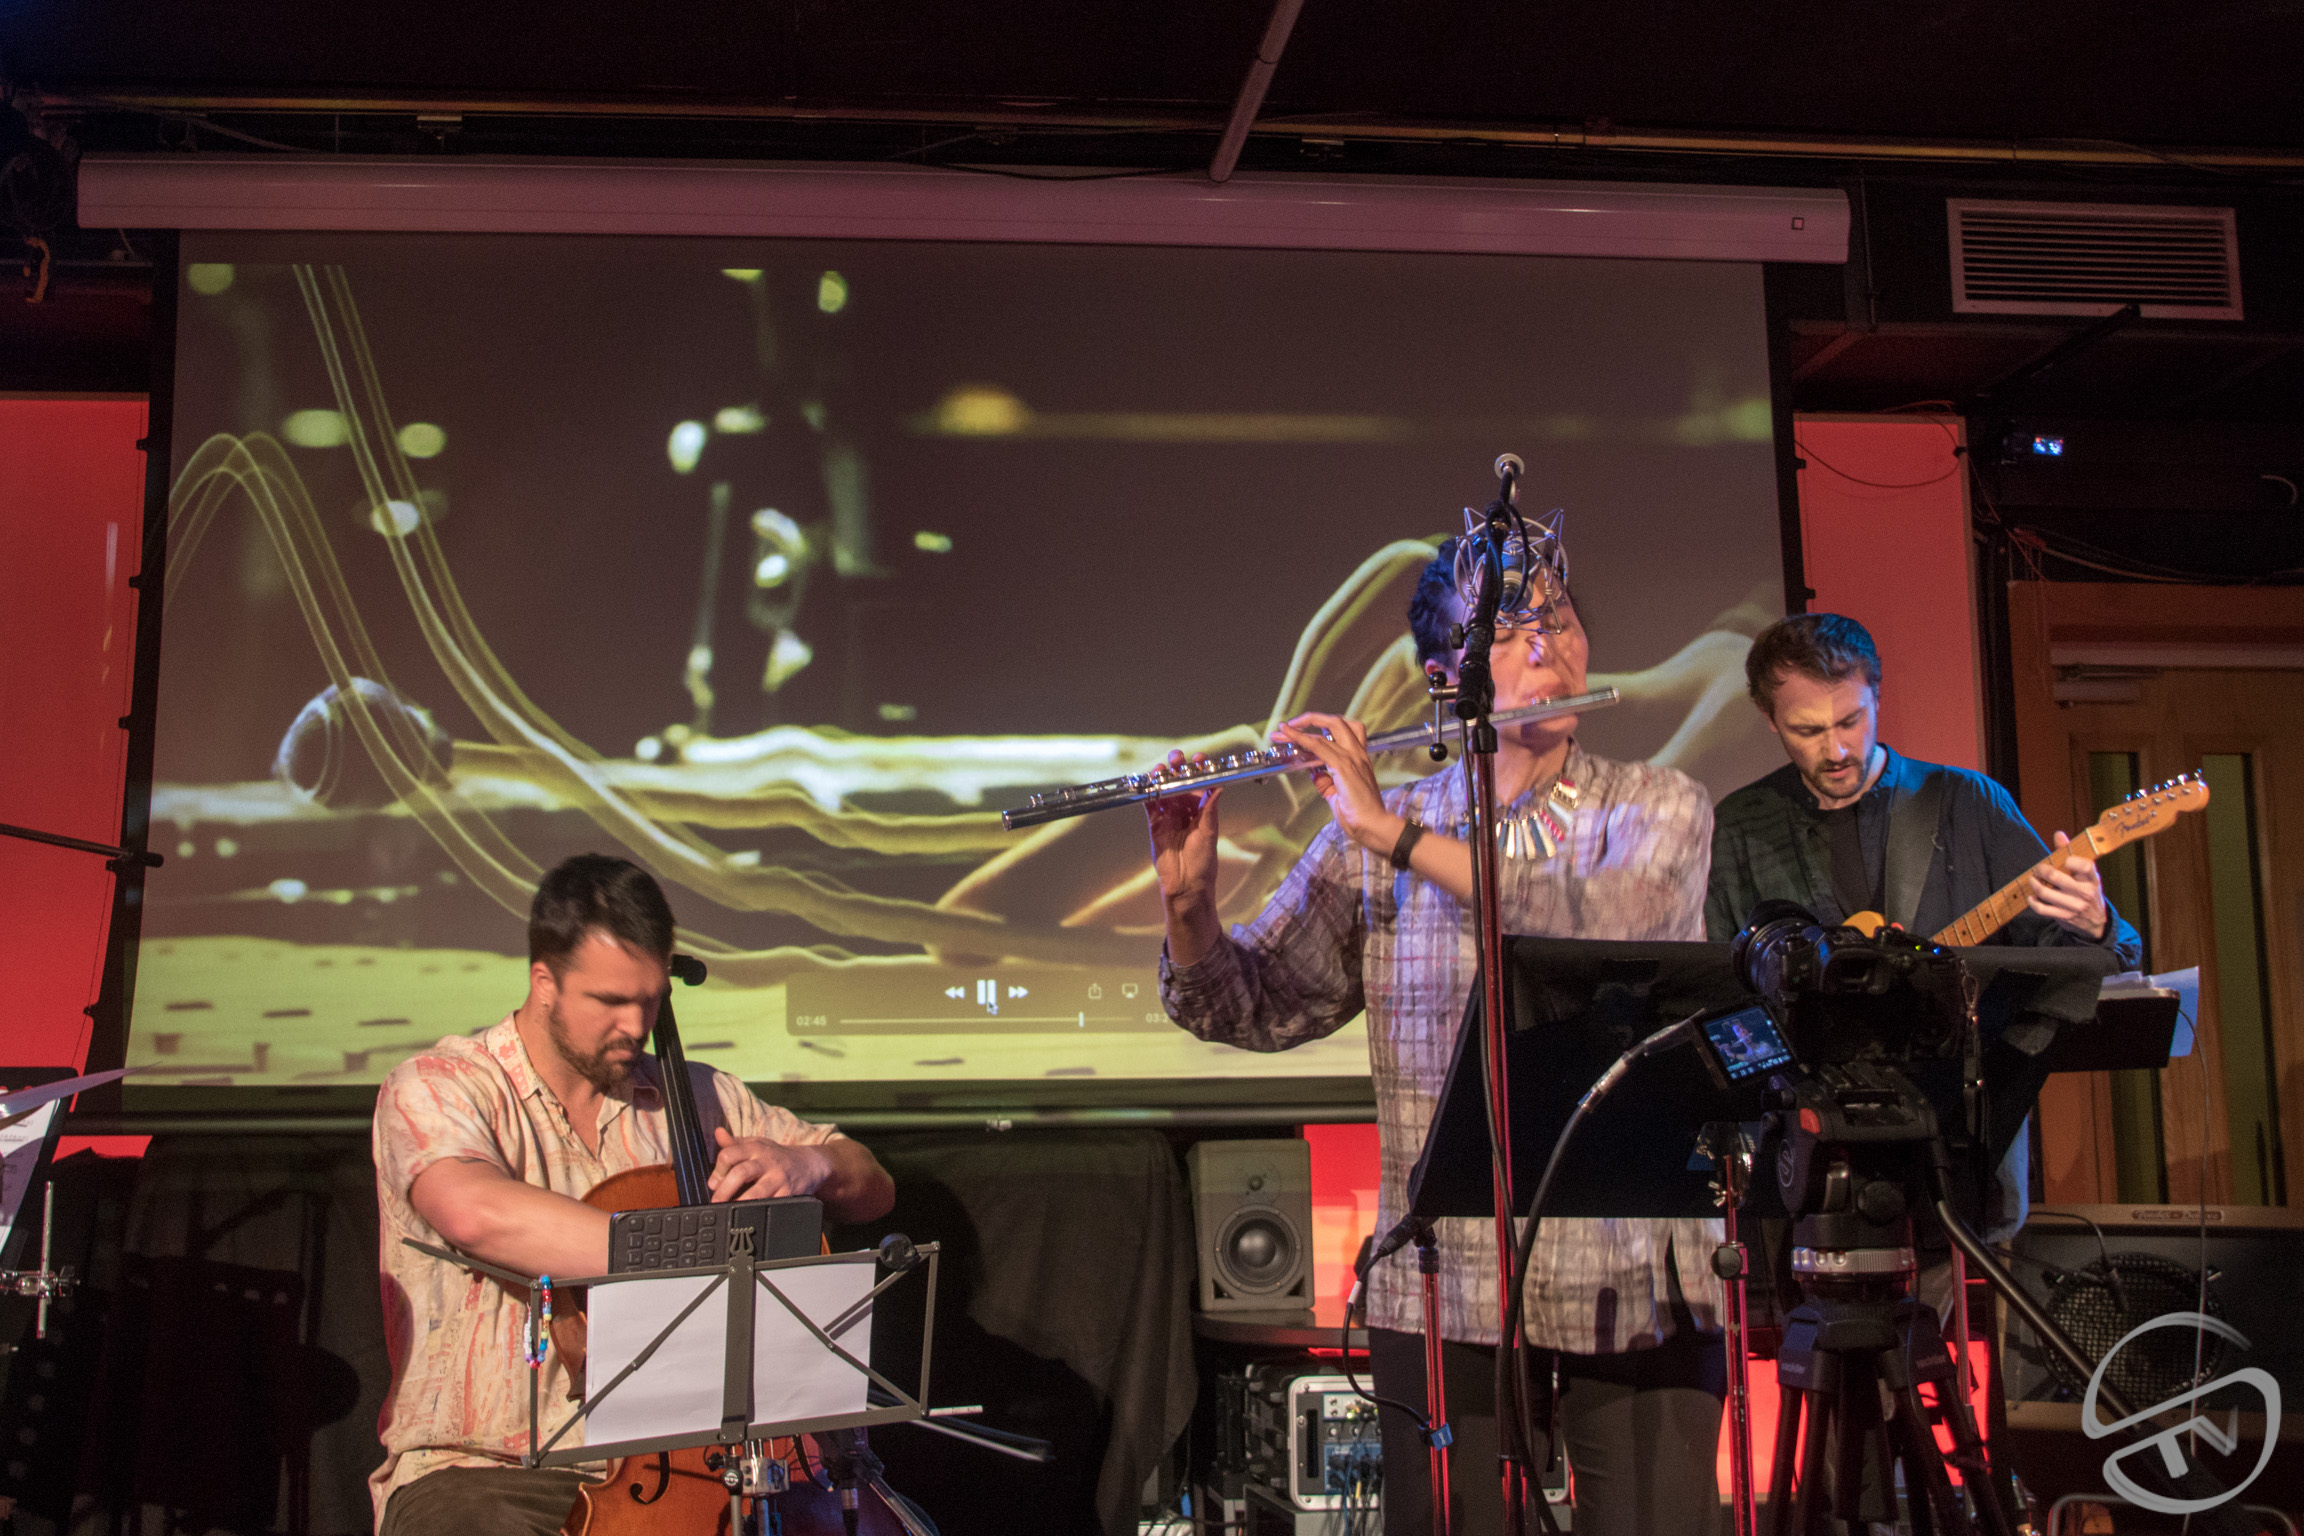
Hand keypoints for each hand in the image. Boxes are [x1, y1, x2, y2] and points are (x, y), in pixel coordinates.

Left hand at [708, 1125, 831, 1202]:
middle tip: (716, 1201)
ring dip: (740, 1203)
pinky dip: (758, 1211)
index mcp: (756, 1148)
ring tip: (729, 1210)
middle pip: (740, 1173)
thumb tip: (718, 1133)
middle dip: (724, 1190)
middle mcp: (767, 1161)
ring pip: (756, 1192)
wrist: (809, 1163)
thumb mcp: (757, 1144)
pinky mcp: (788, 1193)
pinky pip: (771, 1205)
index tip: (714, 1183)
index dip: (717, 1171)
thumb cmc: (777, 1155)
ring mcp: (779, 1178)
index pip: (729, 1154)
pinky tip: (750, 1215)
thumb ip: (734, 1142)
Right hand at [1146, 751, 1225, 907]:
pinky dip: (1148, 793)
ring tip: (1160, 769)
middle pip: (1180, 783)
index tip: (1199, 759)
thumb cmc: (1203, 862)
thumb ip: (1210, 810)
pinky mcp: (1155, 825)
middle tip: (1176, 759)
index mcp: (1202, 810)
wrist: (1186, 884)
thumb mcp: (1210, 833)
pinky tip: (1148, 783)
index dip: (1199, 770)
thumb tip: (1219, 787)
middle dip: (1177, 768)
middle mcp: (1185, 811)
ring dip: (1161, 778)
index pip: (1200, 784)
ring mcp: (1169, 816)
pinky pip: (1150, 805)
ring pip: (1163, 790)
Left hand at [1270, 712, 1403, 857]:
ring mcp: (1352, 758)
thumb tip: (1315, 774)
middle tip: (1293, 724)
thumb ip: (1327, 782)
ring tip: (1282, 731)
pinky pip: (1318, 746)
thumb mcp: (1338, 795)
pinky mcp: (1343, 767)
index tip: (1304, 730)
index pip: (1344, 732)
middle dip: (1312, 718)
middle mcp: (1357, 754)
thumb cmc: (1360, 816)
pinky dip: (1301, 738)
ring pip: (1324, 731)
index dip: (1323, 727)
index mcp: (1359, 759)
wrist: (1374, 826)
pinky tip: (1289, 737)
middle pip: (1337, 722)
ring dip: (1299, 729)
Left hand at [2026, 831, 2108, 939]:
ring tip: (2032, 879)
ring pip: (2046, 893)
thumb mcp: (2085, 874)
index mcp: (2092, 879)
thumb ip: (2071, 853)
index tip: (2065, 859)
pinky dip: (2033, 901)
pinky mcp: (2064, 917)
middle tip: (2038, 868)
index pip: (2085, 866)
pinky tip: (2032, 896)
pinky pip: (2042, 909)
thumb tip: (2058, 834)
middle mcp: (2085, 893)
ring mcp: (2074, 906)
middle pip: (2057, 878)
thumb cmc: (2086, 889)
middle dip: (2042, 870)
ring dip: (2034, 884)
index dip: (2072, 860)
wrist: (2095, 919)